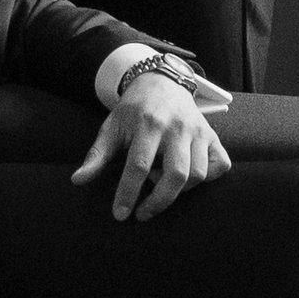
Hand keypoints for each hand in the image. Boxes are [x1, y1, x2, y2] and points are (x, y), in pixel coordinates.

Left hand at [73, 74, 231, 223]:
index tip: (121, 214)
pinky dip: (208, 178)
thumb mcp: (111, 127)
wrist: (161, 82)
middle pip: (176, 174)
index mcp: (148, 123)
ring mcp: (198, 131)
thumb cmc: (133, 110)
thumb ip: (97, 155)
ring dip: (180, 190)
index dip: (128, 193)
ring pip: (198, 173)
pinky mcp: (213, 136)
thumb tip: (77, 181)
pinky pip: (220, 165)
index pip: (139, 165)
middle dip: (159, 201)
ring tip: (160, 186)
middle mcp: (177, 127)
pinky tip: (187, 178)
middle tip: (143, 213)